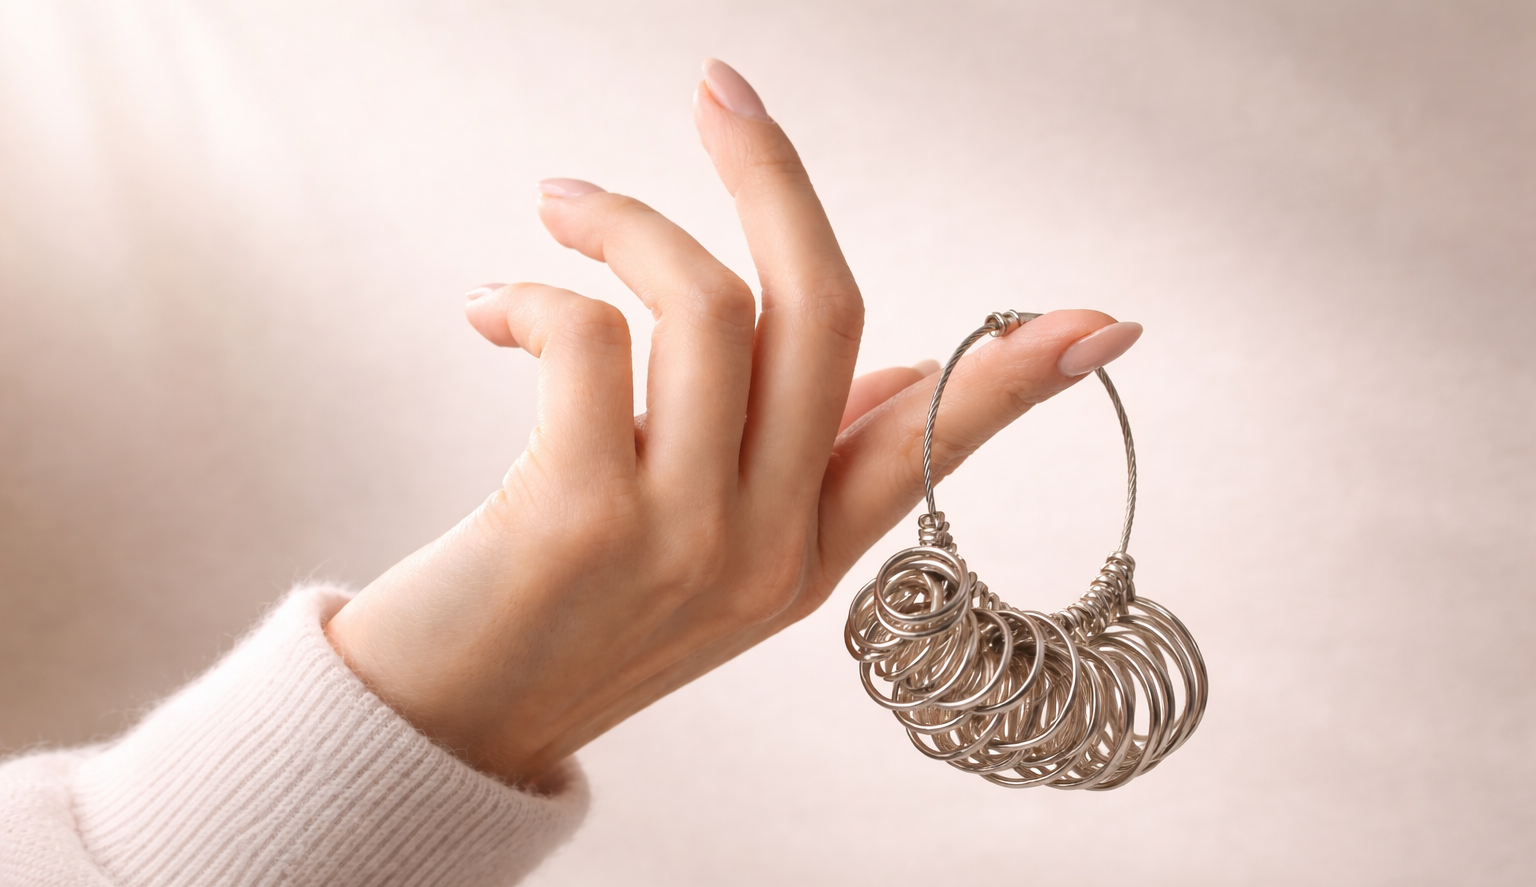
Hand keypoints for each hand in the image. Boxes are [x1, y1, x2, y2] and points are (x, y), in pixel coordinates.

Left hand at [324, 60, 1141, 785]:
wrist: (449, 725)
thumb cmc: (570, 615)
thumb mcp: (719, 558)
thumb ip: (807, 460)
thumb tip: (890, 368)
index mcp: (810, 552)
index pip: (938, 438)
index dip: (1021, 372)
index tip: (1105, 321)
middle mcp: (768, 546)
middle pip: (825, 311)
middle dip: (776, 177)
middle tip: (720, 94)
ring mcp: (685, 535)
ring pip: (712, 304)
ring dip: (625, 220)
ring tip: (559, 209)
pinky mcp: (579, 516)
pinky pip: (590, 335)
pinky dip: (534, 291)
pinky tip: (488, 309)